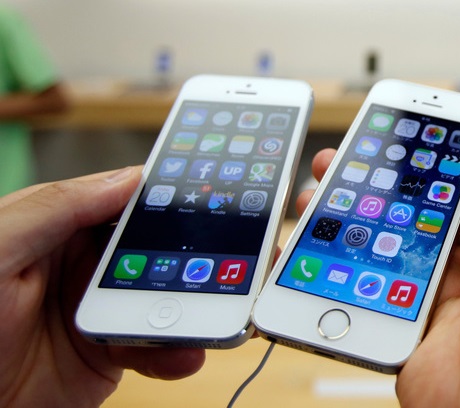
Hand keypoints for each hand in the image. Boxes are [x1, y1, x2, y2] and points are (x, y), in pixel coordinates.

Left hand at [0, 168, 204, 406]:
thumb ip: (58, 207)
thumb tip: (127, 178)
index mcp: (62, 227)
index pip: (129, 200)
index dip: (174, 195)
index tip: (219, 193)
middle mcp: (88, 265)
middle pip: (161, 250)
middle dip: (202, 253)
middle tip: (246, 253)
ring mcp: (104, 309)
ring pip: (169, 299)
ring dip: (200, 304)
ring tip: (225, 309)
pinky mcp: (112, 353)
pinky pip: (157, 348)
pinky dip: (178, 352)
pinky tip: (185, 353)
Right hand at [299, 144, 459, 406]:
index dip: (435, 156)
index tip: (401, 130)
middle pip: (419, 209)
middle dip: (381, 182)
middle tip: (344, 157)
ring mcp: (439, 295)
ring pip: (386, 244)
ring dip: (350, 219)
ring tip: (315, 193)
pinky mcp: (406, 324)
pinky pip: (365, 289)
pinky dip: (335, 269)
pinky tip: (309, 248)